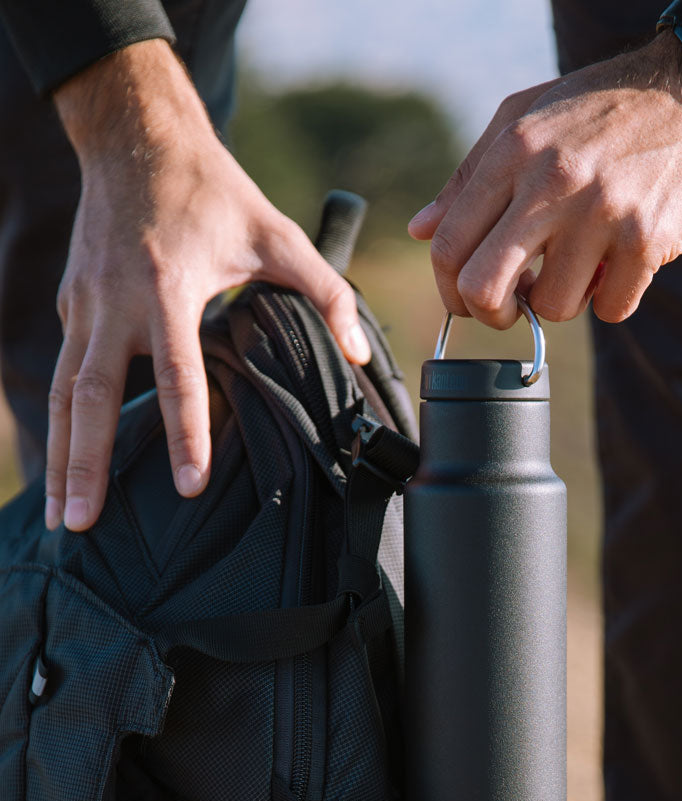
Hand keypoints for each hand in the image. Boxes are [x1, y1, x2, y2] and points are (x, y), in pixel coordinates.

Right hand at [47, 40, 370, 531]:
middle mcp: (114, 301)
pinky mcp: (71, 308)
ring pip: (64, 395)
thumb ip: (327, 293)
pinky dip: (62, 425)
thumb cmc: (212, 190)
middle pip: (91, 398)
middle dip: (86, 465)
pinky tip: (69, 467)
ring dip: (62, 459)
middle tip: (83, 525)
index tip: (190, 485)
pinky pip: (64, 375)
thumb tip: (362, 352)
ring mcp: (84, 306)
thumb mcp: (278, 235)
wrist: (136, 137)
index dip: (185, 433)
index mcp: (166, 286)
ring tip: (66, 517)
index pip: (177, 375)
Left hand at [408, 32, 681, 330]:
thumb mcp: (526, 119)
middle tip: (513, 309)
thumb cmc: (606, 106)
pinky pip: (612, 309)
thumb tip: (420, 230)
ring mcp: (600, 212)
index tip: (468, 300)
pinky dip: (614, 300)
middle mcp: (550, 181)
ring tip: (584, 267)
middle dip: (492, 315)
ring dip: (566, 302)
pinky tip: (624, 265)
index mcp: (512, 152)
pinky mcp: (647, 238)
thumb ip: (470, 176)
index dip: (450, 290)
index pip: (448, 245)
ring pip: (553, 307)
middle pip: (483, 289)